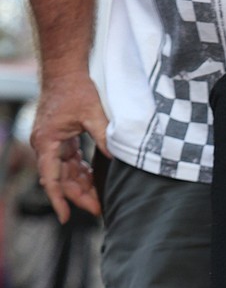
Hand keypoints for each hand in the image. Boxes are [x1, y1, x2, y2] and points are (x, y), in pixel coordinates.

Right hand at [30, 72, 109, 222]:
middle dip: (78, 196)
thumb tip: (118, 157)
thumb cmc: (75, 88)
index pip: (51, 179)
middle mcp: (45, 145)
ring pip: (66, 172)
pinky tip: (95, 179)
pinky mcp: (60, 139)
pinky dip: (81, 172)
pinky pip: (69, 162)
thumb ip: (104, 136)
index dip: (59, 200)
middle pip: (61, 179)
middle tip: (99, 209)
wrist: (65, 69)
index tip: (65, 218)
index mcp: (47, 142)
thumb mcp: (93, 113)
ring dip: (81, 185)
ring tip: (100, 198)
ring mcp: (52, 142)